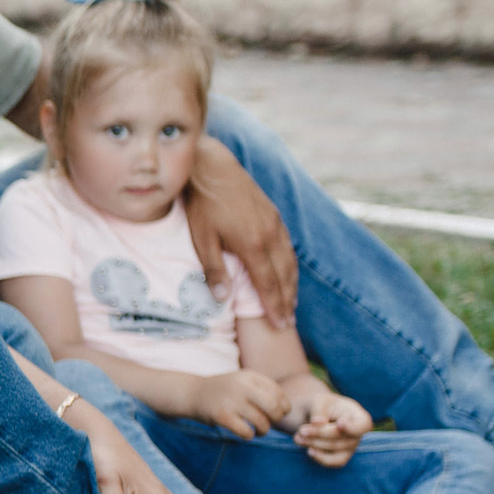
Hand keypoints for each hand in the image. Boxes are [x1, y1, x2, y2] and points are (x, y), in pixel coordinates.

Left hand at [184, 137, 297, 326]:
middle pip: (284, 275)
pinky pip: (288, 246)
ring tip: (291, 305)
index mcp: (252, 244)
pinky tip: (287, 274)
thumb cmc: (201, 205)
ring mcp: (275, 223)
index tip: (280, 325)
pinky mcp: (274, 214)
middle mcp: (270, 234)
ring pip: (290, 261)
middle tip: (288, 324)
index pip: (268, 284)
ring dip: (292, 285)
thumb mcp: (201, 239)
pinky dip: (290, 265)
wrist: (212, 168)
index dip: (275, 307)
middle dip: (287, 301)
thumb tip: (223, 299)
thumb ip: (213, 269)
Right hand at [190, 370, 289, 438]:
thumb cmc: (223, 391)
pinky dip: (249, 435)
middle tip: (270, 423)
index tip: (277, 414)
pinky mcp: (221, 416)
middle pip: (274, 407)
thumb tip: (286, 409)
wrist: (191, 393)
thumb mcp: (242, 381)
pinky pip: (245, 431)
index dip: (284, 407)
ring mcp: (231, 401)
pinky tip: (246, 433)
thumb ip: (263, 389)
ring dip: (263, 430)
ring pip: (261, 421)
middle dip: (276, 419)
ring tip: (259, 431)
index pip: (279, 394)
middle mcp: (243, 386)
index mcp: (251, 376)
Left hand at [294, 393, 371, 467]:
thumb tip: (318, 422)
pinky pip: (335, 462)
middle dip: (320, 434)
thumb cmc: (317, 405)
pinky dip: (321, 458)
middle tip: (301, 430)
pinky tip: (309, 451)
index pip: (363, 425)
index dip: (353, 427)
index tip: (339, 423)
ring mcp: (351, 446)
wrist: (309, 416)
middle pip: (344, 438)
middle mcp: (357, 432)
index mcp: (358, 415)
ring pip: (336, 450)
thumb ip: (319, 410)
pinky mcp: (340, 456)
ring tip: (298, 436)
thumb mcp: (317, 401)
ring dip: (315, 444)